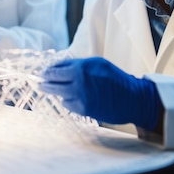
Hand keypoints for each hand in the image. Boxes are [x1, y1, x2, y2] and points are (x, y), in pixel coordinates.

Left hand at [39, 57, 161, 130]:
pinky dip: (66, 100)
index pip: (58, 68)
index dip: (48, 70)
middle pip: (54, 80)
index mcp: (84, 67)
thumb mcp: (98, 64)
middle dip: (44, 80)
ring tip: (45, 88)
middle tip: (39, 80)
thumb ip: (79, 65)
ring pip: (58, 93)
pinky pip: (68, 104)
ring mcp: (81, 96)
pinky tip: (67, 97)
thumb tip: (58, 67)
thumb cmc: (116, 79)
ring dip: (51, 91)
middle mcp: (81, 80)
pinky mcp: (84, 109)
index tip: (42, 71)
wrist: (134, 98)